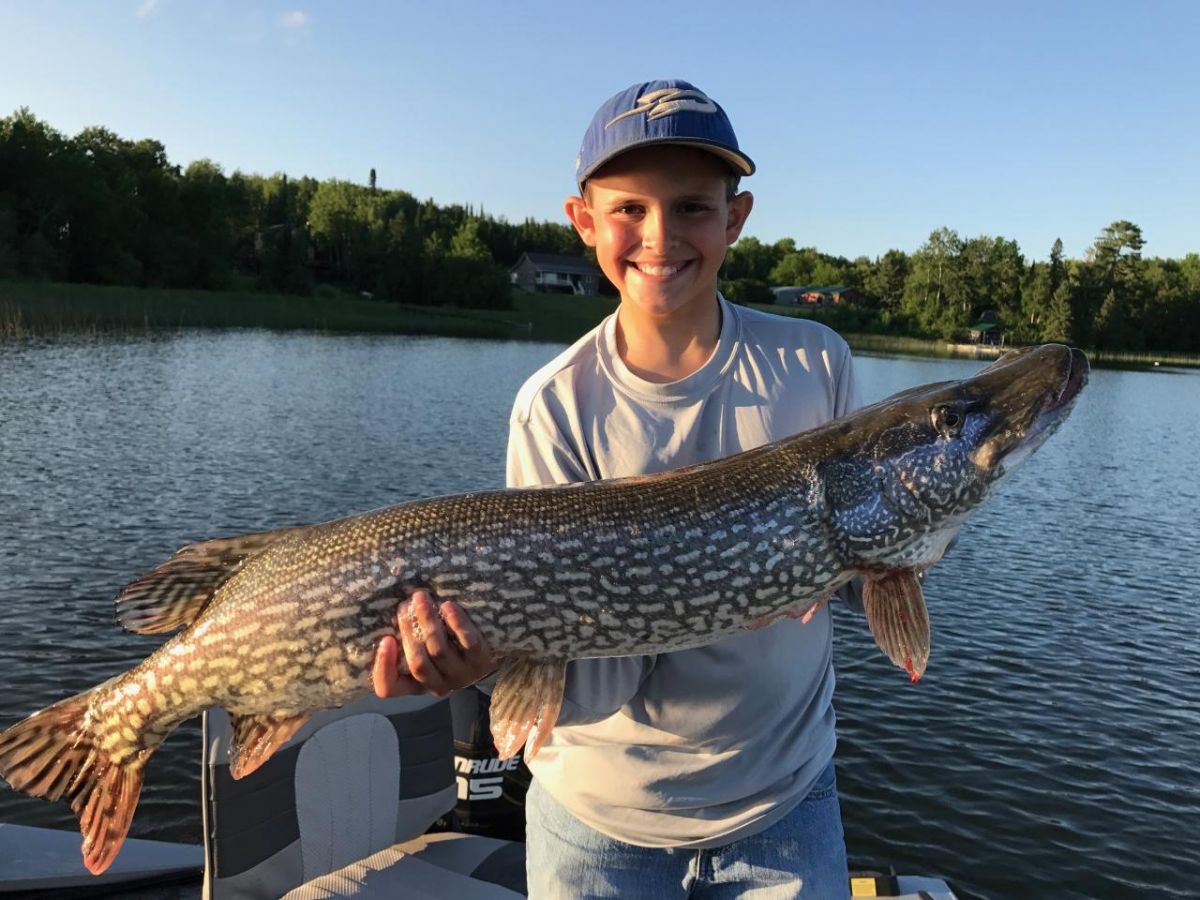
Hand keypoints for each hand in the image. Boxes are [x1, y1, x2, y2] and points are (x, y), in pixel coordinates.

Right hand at [371, 590, 498, 697]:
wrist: (489, 652)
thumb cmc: (447, 646)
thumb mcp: (422, 650)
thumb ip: (405, 641)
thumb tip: (385, 614)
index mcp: (416, 685)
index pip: (389, 688)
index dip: (383, 667)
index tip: (386, 639)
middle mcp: (438, 685)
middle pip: (417, 663)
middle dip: (407, 631)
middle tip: (403, 605)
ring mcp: (461, 675)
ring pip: (439, 650)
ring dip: (428, 621)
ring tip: (421, 598)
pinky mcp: (481, 661)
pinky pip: (468, 641)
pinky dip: (456, 623)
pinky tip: (448, 606)